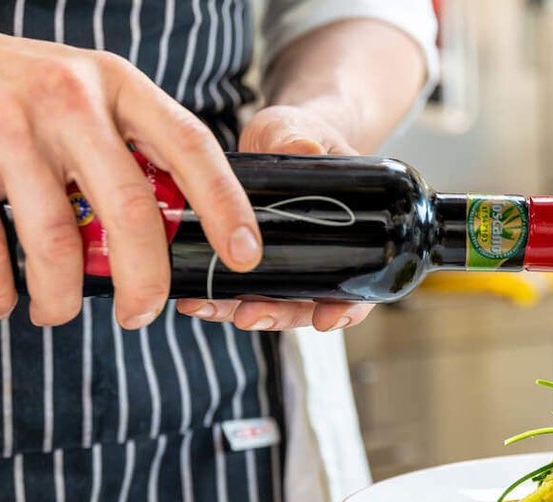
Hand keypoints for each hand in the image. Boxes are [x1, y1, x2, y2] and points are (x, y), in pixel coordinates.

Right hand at [0, 3, 260, 327]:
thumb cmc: (14, 86)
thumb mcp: (84, 92)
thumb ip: (128, 144)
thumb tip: (176, 226)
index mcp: (116, 85)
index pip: (191, 147)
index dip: (226, 207)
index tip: (244, 256)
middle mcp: (69, 100)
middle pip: (130, 212)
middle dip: (145, 282)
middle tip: (141, 315)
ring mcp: (7, 125)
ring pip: (56, 243)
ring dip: (62, 298)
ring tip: (57, 311)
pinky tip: (2, 301)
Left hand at [175, 105, 373, 331]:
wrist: (275, 138)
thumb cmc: (300, 135)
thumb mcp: (301, 131)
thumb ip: (299, 139)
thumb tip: (303, 150)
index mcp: (354, 236)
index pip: (360, 287)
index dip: (345, 310)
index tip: (325, 319)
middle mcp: (321, 258)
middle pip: (308, 305)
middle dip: (277, 316)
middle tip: (248, 315)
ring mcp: (287, 263)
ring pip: (269, 304)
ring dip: (237, 311)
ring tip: (204, 307)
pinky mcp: (253, 261)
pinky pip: (239, 290)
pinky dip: (217, 297)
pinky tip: (192, 298)